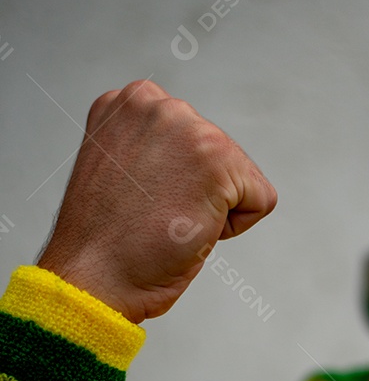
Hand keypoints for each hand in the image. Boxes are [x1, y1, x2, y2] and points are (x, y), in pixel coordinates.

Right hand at [38, 79, 277, 322]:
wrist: (94, 277)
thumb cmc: (106, 242)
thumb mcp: (125, 170)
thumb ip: (156, 148)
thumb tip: (191, 158)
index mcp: (129, 103)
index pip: (193, 143)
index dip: (176, 184)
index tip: (138, 200)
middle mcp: (157, 103)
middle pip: (222, 155)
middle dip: (199, 193)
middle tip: (153, 215)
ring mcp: (188, 128)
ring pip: (241, 178)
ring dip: (214, 210)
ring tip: (166, 220)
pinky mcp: (217, 159)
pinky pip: (261, 199)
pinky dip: (234, 227)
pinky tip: (188, 228)